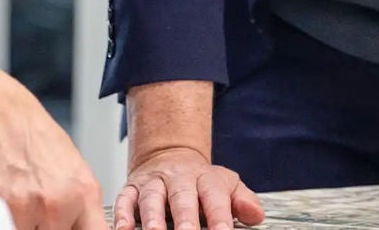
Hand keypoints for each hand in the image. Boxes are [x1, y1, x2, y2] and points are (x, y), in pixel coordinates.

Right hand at [0, 94, 107, 229]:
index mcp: (85, 196)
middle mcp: (58, 205)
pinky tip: (10, 198)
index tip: (74, 227)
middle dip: (51, 227)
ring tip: (26, 201)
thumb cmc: (42, 143)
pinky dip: (8, 218)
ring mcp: (28, 208)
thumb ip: (84, 209)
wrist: (8, 120)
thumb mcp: (79, 174)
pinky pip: (6, 226)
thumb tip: (83, 228)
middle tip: (44, 210)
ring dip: (28, 224)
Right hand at [114, 145, 262, 229]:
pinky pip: (125, 199)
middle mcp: (178, 178)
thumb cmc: (200, 181)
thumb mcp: (226, 185)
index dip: (219, 217)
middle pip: (182, 197)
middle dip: (185, 219)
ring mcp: (153, 183)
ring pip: (151, 198)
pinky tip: (123, 229)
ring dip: (152, 218)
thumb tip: (256, 215)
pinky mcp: (131, 188)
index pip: (214, 197)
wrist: (169, 156)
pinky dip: (122, 214)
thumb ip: (242, 200)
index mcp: (205, 178)